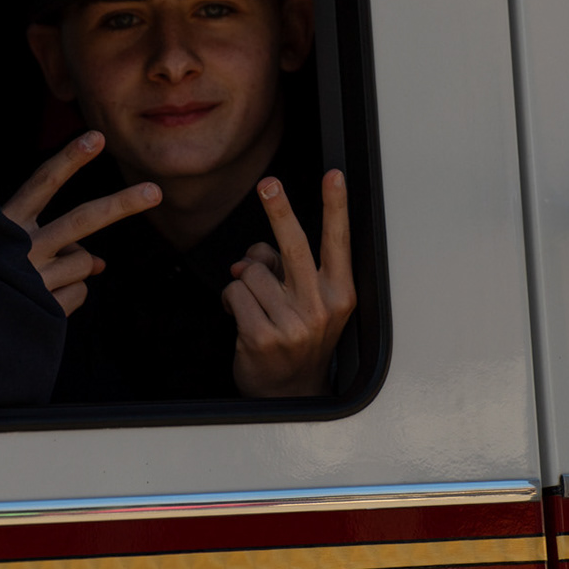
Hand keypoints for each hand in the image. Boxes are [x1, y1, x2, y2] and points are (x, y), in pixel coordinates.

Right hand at [2, 131, 159, 314]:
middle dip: (121, 203)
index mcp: (7, 221)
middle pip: (82, 218)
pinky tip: (42, 302)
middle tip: (155, 191)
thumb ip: (56, 245)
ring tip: (43, 280)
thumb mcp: (14, 249)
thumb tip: (101, 263)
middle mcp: (21, 245)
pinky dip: (68, 297)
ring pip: (84, 261)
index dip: (70, 159)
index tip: (96, 138)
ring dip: (74, 271)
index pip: (42, 183)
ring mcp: (34, 276)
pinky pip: (79, 293)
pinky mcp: (44, 306)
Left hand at [221, 170, 354, 397]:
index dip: (336, 206)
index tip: (335, 175)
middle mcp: (321, 307)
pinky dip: (229, 301)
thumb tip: (248, 258)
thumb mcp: (305, 302)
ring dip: (244, 283)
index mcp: (339, 293)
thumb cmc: (298, 336)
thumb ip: (284, 269)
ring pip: (252, 271)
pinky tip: (240, 319)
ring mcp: (293, 324)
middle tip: (268, 183)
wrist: (290, 393)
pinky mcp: (263, 337)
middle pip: (294, 246)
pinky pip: (234, 293)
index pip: (338, 241)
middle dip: (279, 209)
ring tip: (255, 306)